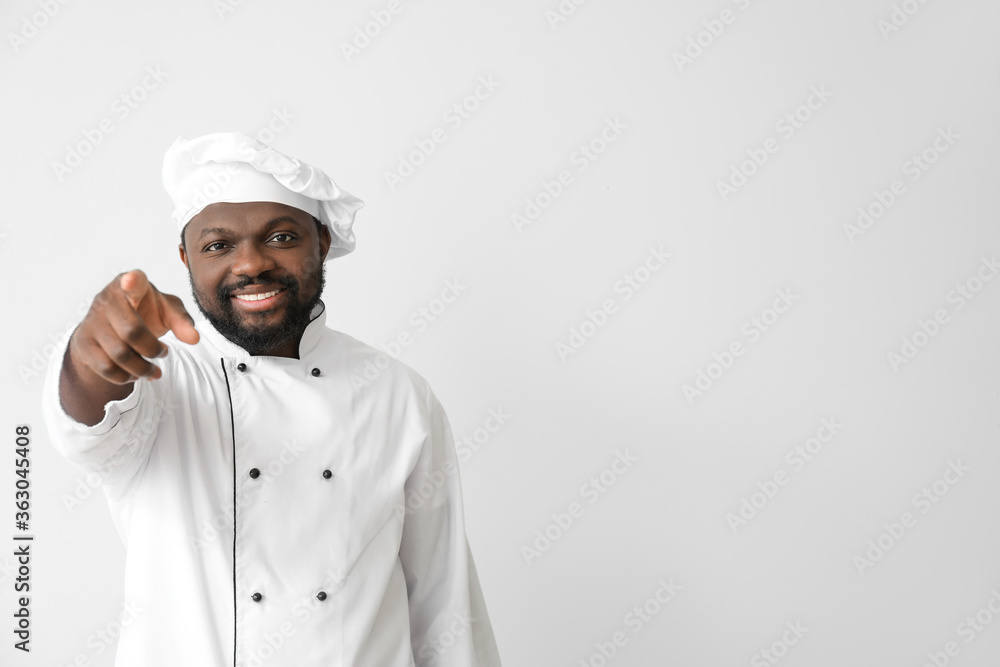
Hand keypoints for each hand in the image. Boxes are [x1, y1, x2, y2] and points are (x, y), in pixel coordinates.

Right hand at [69, 269, 199, 384]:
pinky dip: (125, 377)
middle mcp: (106, 299)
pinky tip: (136, 375)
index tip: (132, 280)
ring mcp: (92, 320)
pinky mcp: (83, 341)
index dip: (132, 281)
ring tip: (154, 370)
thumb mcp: (167, 311)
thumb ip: (182, 321)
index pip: (132, 281)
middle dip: (153, 349)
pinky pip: (105, 368)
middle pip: (131, 331)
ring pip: (119, 354)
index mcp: (131, 284)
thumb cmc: (145, 312)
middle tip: (164, 353)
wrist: (111, 325)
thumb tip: (194, 339)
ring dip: (142, 368)